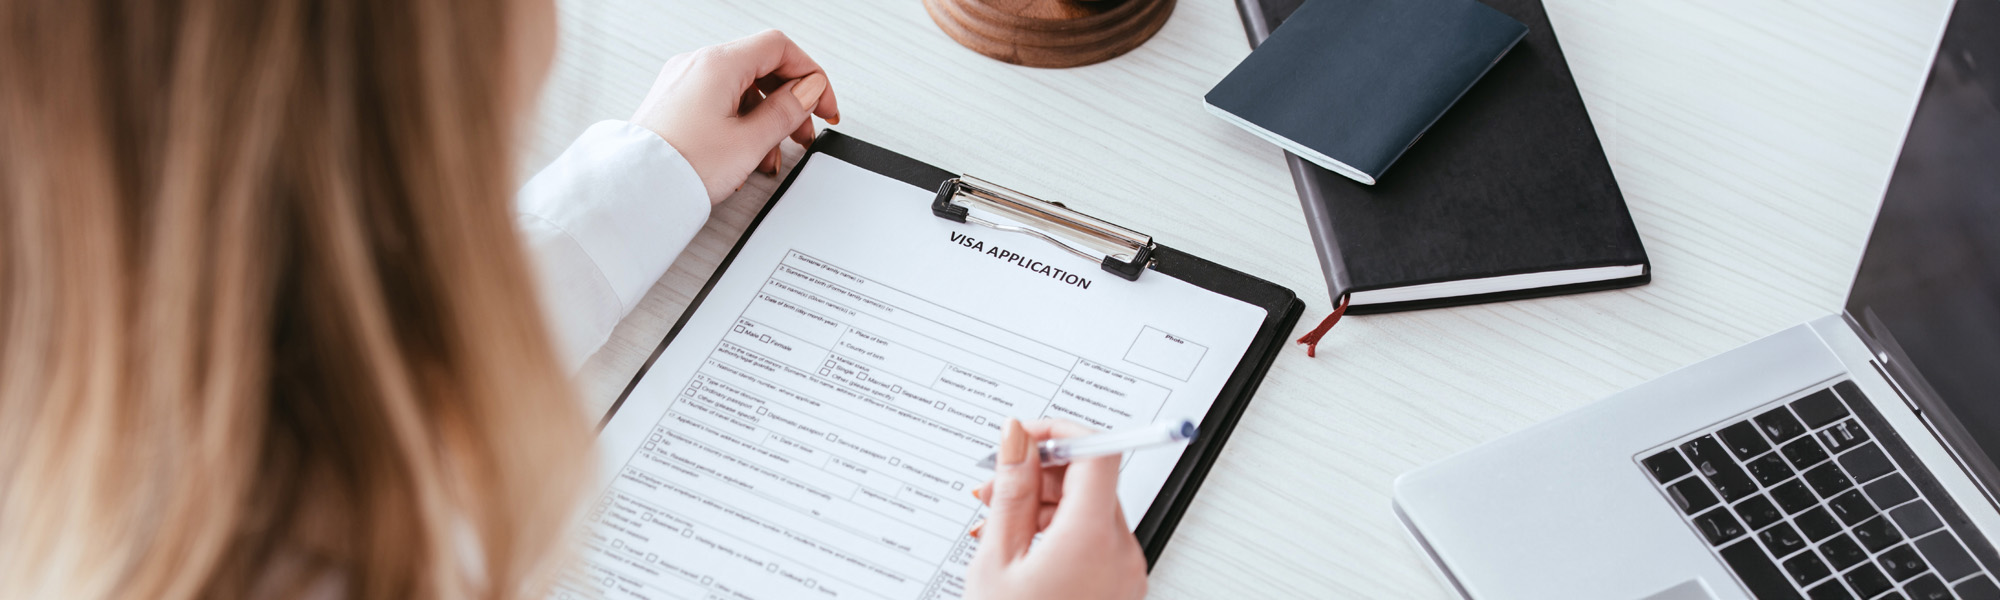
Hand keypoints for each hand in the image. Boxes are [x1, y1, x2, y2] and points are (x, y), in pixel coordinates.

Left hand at [629, 30, 840, 203]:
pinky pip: (720, 101)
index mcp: (718, 64)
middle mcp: (698, 65)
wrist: (633, 191)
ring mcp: (683, 82)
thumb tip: (808, 91)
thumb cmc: (680, 166)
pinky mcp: (675, 103)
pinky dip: (741, 122)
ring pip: (742, 88)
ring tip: (772, 154)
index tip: (823, 105)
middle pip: (762, 67)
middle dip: (790, 101)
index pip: (780, 48)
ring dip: (766, 118)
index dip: (810, 75)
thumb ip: (786, 111)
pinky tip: (745, 153)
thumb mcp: (749, 142)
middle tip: (804, 133)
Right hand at [965, 419, 1147, 599]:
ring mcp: (1125, 574)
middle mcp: (1121, 554)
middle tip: (997, 485)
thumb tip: (1019, 440)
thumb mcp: (998, 561)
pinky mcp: (1120, 588)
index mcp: (1093, 540)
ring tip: (1000, 522)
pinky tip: (1023, 544)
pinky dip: (1060, 532)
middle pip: (1092, 480)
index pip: (1097, 451)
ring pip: (1091, 510)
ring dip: (1046, 503)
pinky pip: (1095, 541)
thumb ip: (1012, 492)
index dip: (1058, 433)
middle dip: (1040, 474)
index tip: (1026, 436)